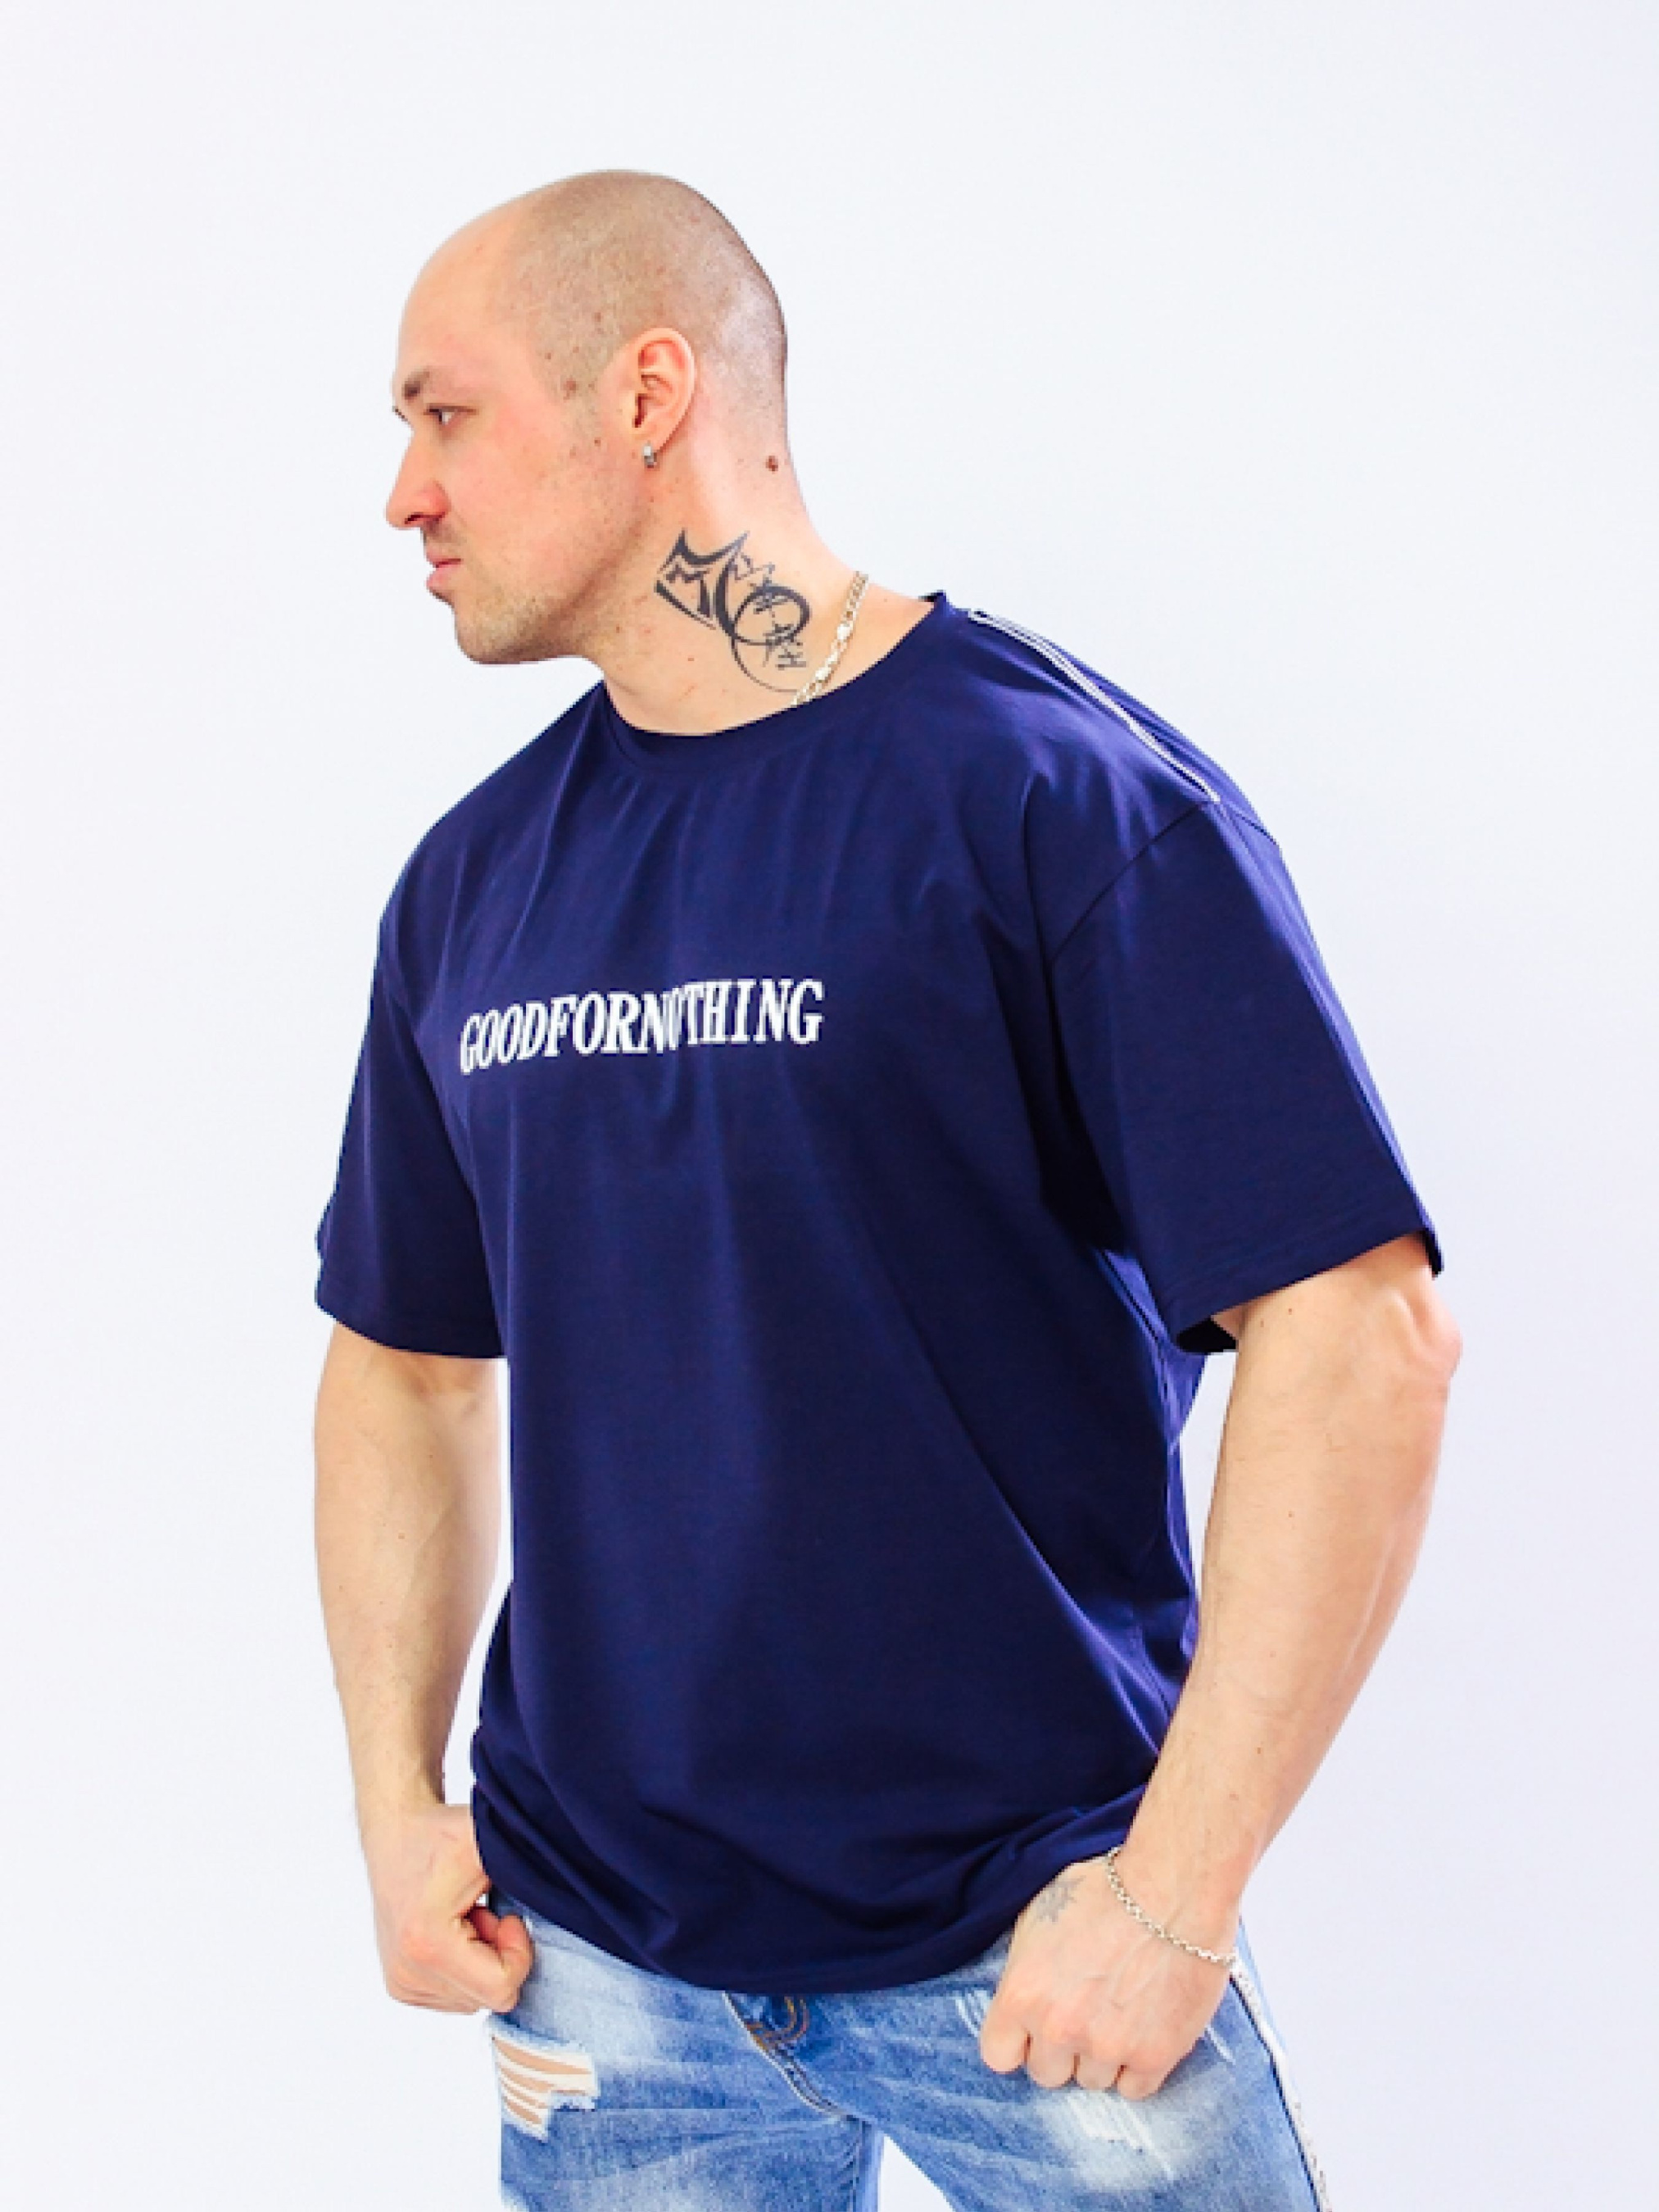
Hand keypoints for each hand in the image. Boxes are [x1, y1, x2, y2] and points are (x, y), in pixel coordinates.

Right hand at [361, 1799, 533, 2013]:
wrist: (395, 1832)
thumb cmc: (442, 1833)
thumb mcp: (489, 1844)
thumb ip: (530, 1871)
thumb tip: (579, 1889)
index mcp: (427, 1943)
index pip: (501, 1988)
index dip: (517, 1952)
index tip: (507, 1914)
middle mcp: (406, 1973)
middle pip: (488, 1998)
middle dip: (497, 1954)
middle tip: (483, 1911)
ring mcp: (401, 1983)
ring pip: (473, 2001)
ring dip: (481, 1960)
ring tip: (466, 1917)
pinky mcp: (400, 1986)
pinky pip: (456, 1997)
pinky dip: (465, 1966)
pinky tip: (453, 1930)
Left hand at [978, 1848, 1234, 2099]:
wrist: (1174, 1889)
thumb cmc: (1107, 1888)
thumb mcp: (1040, 1915)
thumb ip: (1026, 1967)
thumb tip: (1027, 1993)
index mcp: (1022, 1993)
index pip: (998, 2055)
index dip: (1017, 2042)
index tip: (1034, 2028)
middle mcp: (1058, 2029)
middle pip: (1047, 2074)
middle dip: (1062, 2049)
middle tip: (1085, 2014)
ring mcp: (1106, 2048)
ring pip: (1092, 2081)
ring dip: (1102, 2056)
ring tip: (1121, 2013)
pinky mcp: (1153, 2057)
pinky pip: (1134, 2089)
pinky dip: (1138, 2067)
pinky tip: (1146, 2030)